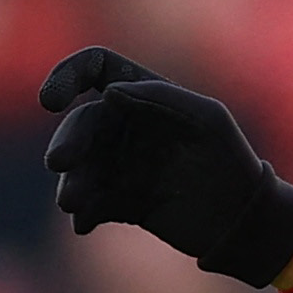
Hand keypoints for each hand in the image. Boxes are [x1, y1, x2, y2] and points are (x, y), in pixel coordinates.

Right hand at [39, 46, 292, 287]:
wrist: (242, 219)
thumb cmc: (230, 158)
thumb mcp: (208, 120)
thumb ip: (162, 98)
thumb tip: (110, 92)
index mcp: (146, 95)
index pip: (96, 69)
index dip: (68, 74)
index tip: (50, 100)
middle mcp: (127, 126)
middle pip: (82, 123)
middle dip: (68, 140)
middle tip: (60, 162)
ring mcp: (120, 164)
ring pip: (81, 167)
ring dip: (71, 182)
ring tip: (73, 202)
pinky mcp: (120, 202)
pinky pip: (91, 203)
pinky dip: (83, 212)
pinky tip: (86, 223)